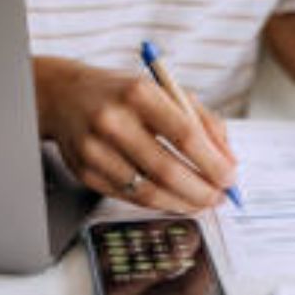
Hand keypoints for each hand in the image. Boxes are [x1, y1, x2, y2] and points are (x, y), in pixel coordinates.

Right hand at [35, 57, 237, 212]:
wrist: (65, 96)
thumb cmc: (124, 94)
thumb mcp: (166, 91)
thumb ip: (203, 122)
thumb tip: (228, 160)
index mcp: (138, 92)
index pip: (185, 135)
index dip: (212, 162)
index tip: (229, 177)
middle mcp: (113, 120)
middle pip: (167, 169)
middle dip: (200, 190)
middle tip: (218, 198)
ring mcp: (94, 149)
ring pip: (147, 191)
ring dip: (181, 203)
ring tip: (200, 202)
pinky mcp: (84, 172)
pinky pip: (128, 197)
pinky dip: (156, 203)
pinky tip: (172, 199)